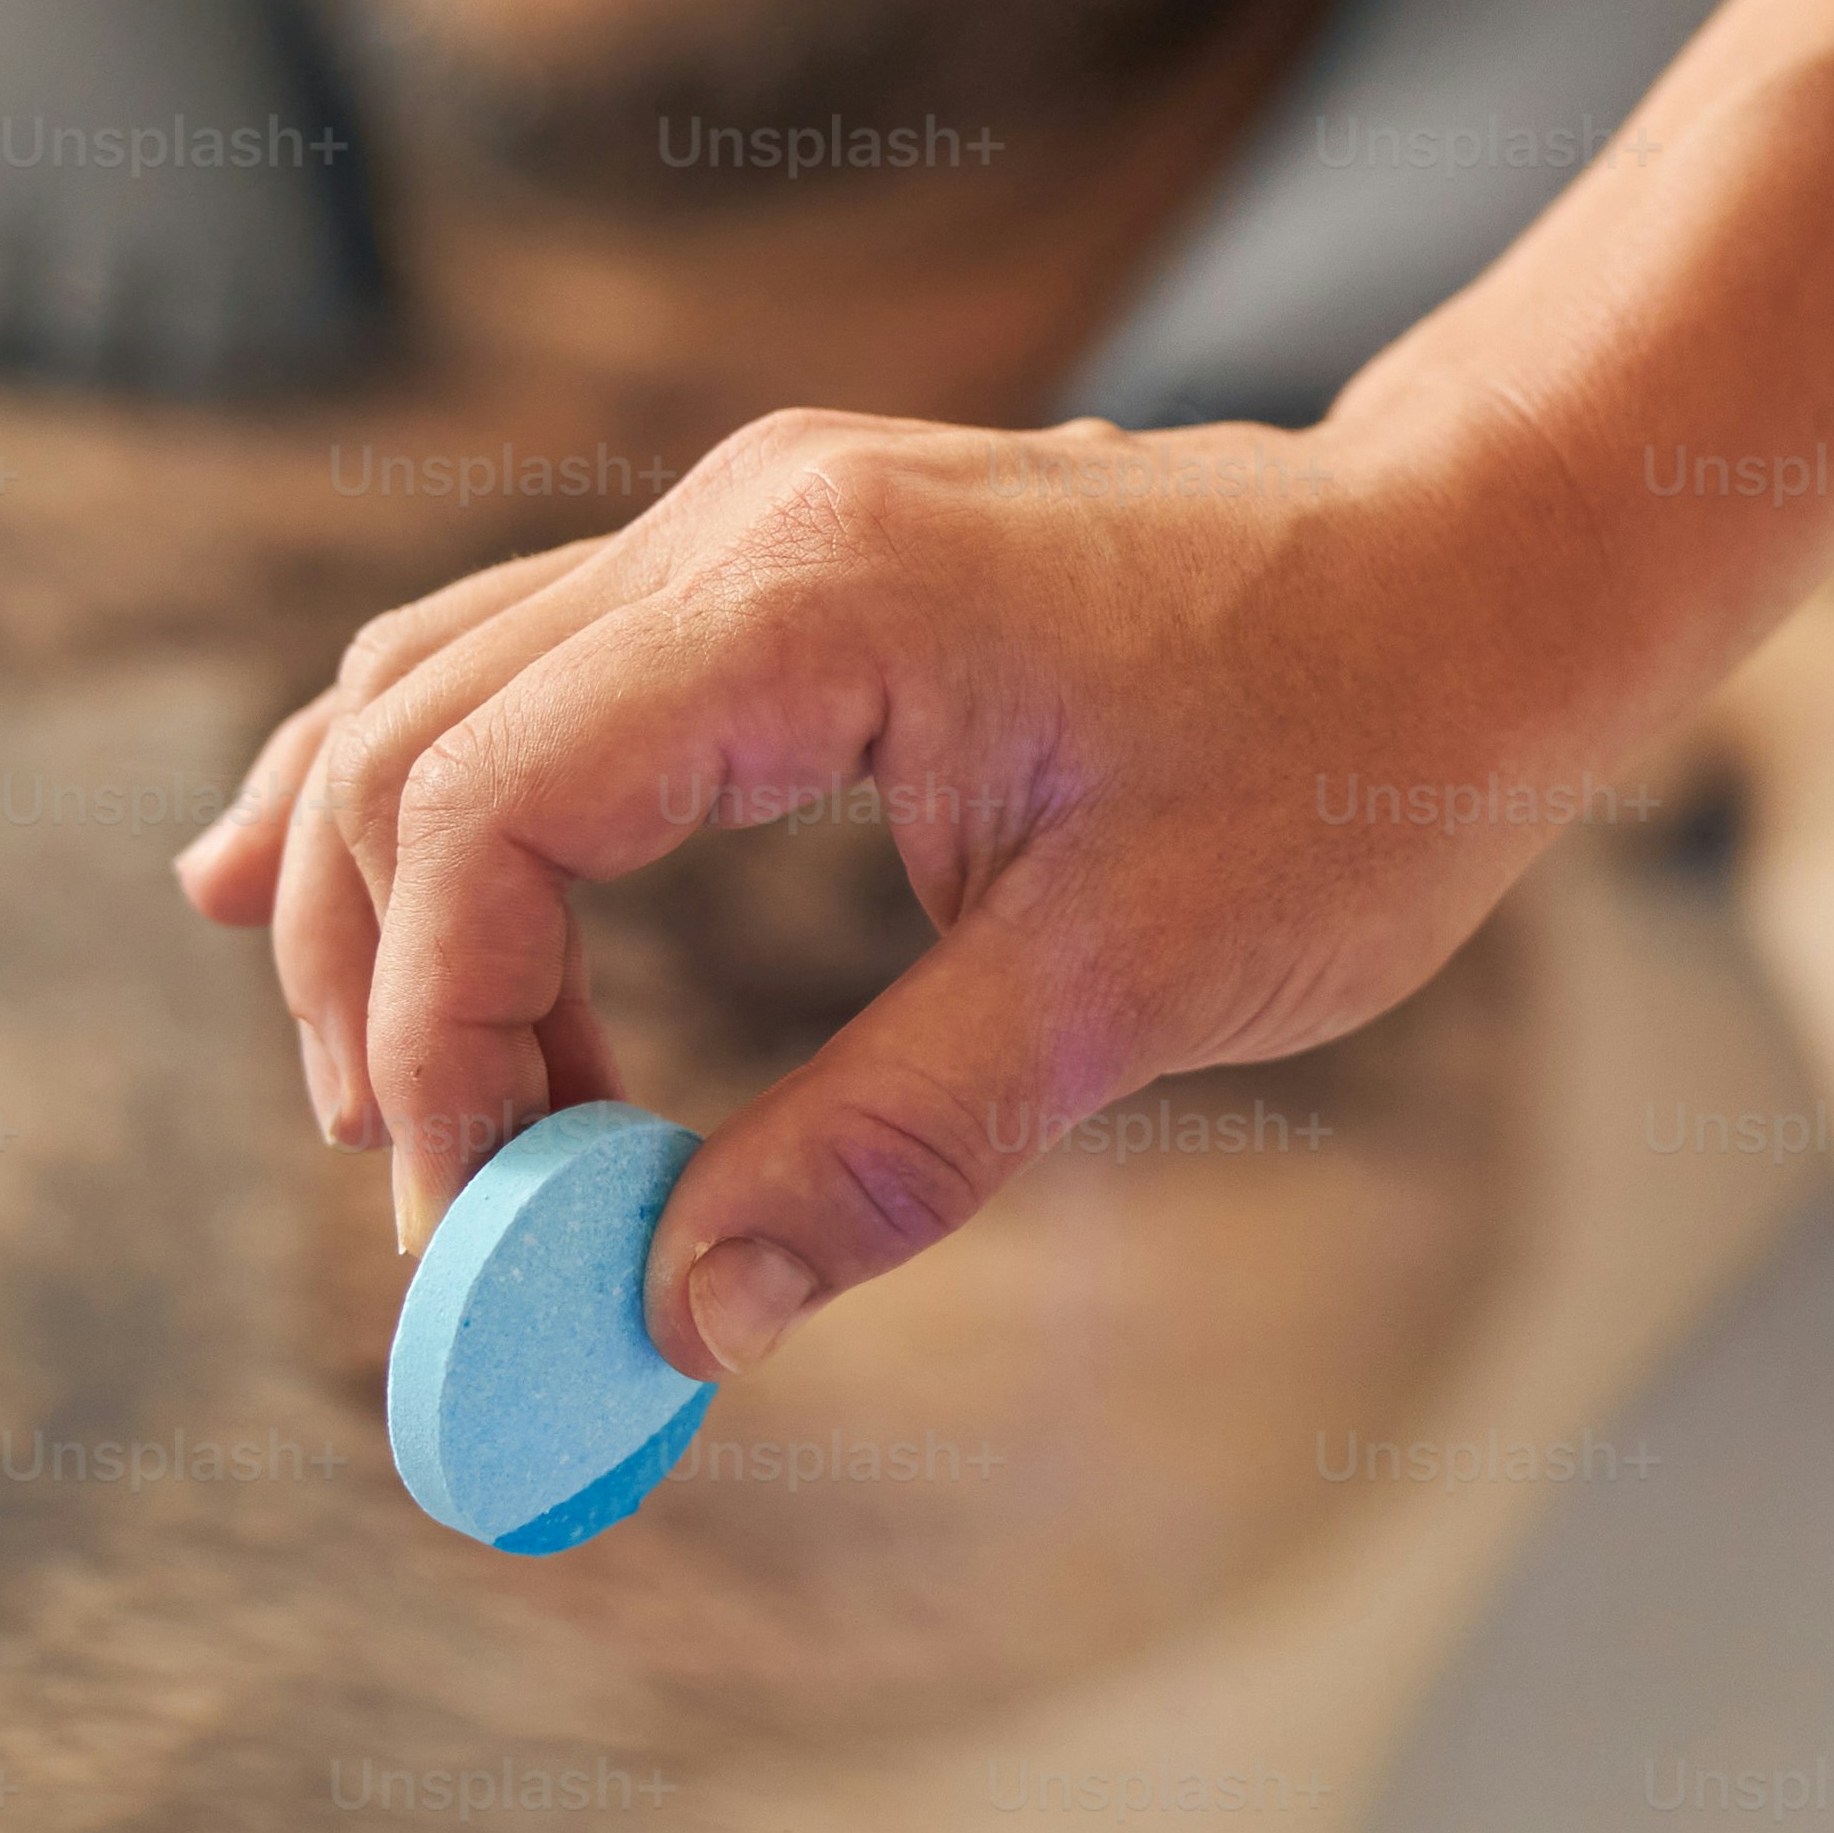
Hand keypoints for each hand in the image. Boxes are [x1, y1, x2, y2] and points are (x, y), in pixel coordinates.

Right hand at [172, 383, 1639, 1369]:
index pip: (483, 810)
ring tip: (389, 1108)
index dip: (437, 1032)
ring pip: (437, 685)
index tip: (486, 1222)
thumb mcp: (1137, 980)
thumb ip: (888, 1142)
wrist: (1496, 565)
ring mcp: (753, 515)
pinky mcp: (786, 552)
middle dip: (381, 989)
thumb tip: (680, 1317)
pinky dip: (438, 795)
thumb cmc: (1365, 749)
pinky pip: (530, 661)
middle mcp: (742, 521)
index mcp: (811, 599)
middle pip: (412, 746)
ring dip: (384, 897)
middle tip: (449, 1212)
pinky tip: (337, 888)